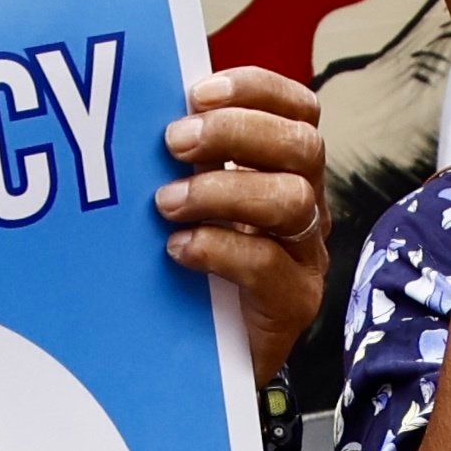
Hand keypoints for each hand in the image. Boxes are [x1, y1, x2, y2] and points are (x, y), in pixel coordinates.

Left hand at [157, 69, 327, 381]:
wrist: (213, 360)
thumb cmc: (199, 267)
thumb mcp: (197, 201)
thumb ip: (190, 161)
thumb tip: (143, 112)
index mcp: (287, 169)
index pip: (299, 108)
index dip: (256, 90)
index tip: (199, 92)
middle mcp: (308, 204)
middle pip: (303, 146)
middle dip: (236, 133)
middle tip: (175, 142)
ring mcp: (306, 254)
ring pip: (292, 200)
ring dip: (223, 190)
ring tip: (169, 202)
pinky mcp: (294, 302)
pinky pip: (268, 264)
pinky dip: (218, 248)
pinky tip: (179, 248)